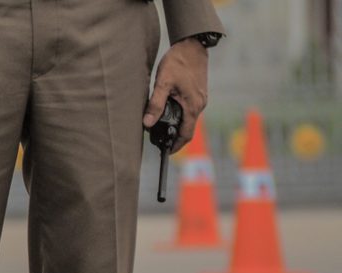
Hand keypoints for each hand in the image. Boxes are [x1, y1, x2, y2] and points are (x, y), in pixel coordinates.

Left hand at [143, 38, 209, 152]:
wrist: (192, 45)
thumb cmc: (178, 62)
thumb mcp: (163, 83)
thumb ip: (155, 104)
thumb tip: (146, 124)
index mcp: (193, 106)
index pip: (186, 134)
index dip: (176, 146)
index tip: (166, 152)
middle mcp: (199, 104)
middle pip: (187, 129)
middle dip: (174, 138)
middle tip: (159, 142)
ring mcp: (200, 99)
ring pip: (188, 120)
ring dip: (176, 127)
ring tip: (160, 130)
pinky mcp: (197, 93)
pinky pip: (189, 111)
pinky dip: (180, 117)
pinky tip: (167, 114)